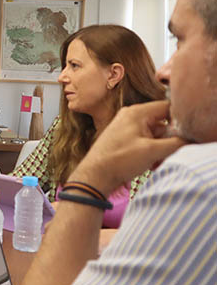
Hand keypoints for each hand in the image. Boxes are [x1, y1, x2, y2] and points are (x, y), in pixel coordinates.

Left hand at [69, 101, 185, 195]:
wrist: (94, 176)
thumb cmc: (118, 161)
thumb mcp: (152, 151)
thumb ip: (176, 142)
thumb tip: (189, 138)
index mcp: (137, 112)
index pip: (168, 108)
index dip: (179, 121)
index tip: (182, 137)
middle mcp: (131, 115)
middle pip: (163, 122)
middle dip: (168, 140)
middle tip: (165, 155)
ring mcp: (126, 127)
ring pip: (155, 134)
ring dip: (160, 148)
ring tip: (154, 162)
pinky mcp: (124, 138)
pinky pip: (145, 141)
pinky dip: (151, 151)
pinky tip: (148, 164)